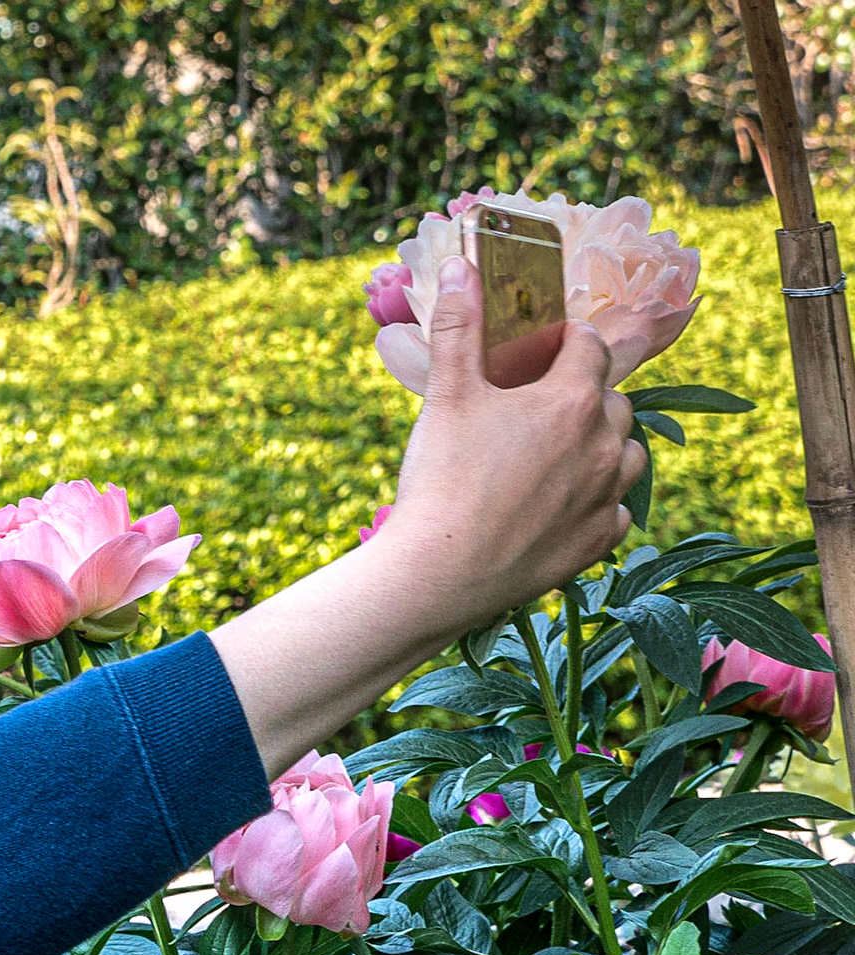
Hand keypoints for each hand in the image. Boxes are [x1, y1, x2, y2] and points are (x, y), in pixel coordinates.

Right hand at [210, 254, 644, 772]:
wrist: (438, 573)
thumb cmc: (442, 479)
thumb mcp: (446, 394)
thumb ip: (459, 327)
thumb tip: (460, 268)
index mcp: (572, 399)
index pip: (589, 346)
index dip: (566, 342)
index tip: (543, 350)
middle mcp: (604, 443)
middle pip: (612, 399)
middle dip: (584, 395)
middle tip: (537, 408)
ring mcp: (607, 496)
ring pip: (627, 455)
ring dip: (602, 447)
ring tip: (558, 455)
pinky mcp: (599, 542)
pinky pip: (616, 511)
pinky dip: (597, 503)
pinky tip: (558, 506)